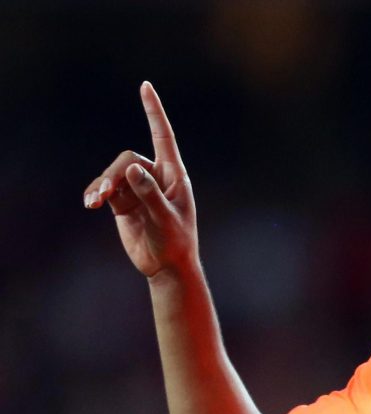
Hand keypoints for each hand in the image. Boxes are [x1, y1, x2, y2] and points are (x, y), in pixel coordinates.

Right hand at [83, 82, 196, 278]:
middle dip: (115, 174)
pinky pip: (105, 189)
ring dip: (102, 185)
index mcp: (174, 175)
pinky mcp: (124, 202)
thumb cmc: (175, 241)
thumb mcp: (166, 217)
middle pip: (127, 159)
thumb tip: (132, 169)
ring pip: (113, 174)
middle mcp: (155, 177)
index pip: (163, 137)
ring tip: (94, 202)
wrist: (167, 266)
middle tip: (107, 193)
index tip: (145, 86)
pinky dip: (96, 193)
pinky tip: (90, 203)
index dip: (154, 111)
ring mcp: (138, 188)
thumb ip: (150, 193)